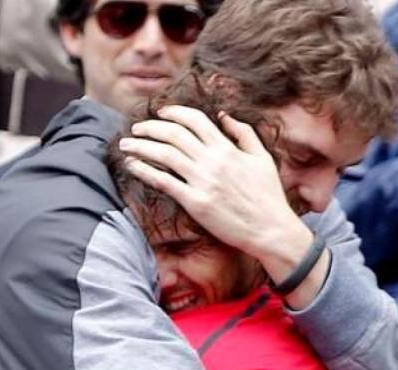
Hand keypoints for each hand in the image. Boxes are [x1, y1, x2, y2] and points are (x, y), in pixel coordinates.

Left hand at [120, 105, 300, 257]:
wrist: (270, 229)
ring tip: (126, 144)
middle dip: (151, 127)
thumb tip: (224, 115)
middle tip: (137, 127)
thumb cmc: (268, 196)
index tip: (161, 112)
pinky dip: (144, 170)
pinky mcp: (195, 202)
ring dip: (141, 146)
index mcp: (228, 148)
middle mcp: (213, 161)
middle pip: (174, 134)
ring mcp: (203, 182)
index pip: (195, 120)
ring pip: (164, 154)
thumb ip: (244, 133)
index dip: (174, 112)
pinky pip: (163, 181)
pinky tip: (132, 165)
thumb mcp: (262, 157)